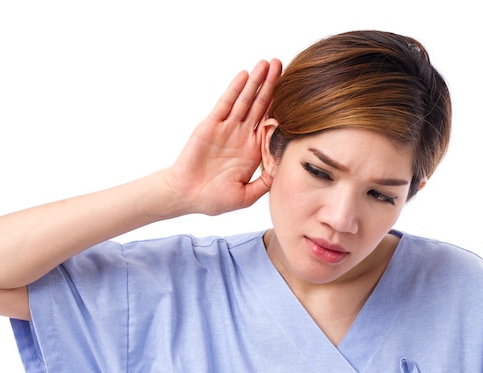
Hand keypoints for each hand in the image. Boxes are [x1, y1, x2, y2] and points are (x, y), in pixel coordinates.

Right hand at [164, 59, 281, 215]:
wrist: (185, 196)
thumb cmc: (213, 199)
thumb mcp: (247, 195)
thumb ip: (266, 182)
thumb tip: (285, 170)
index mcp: (253, 151)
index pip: (271, 123)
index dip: (283, 107)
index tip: (297, 92)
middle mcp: (241, 136)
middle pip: (261, 105)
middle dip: (272, 85)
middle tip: (282, 64)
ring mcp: (226, 128)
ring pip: (245, 100)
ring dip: (256, 82)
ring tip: (267, 63)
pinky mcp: (210, 125)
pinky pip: (225, 104)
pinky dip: (235, 89)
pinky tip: (245, 76)